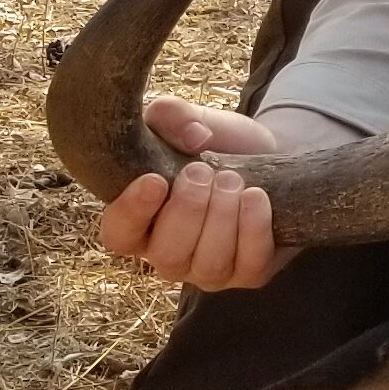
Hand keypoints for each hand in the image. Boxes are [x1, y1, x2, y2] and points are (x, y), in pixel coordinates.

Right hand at [97, 95, 296, 288]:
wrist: (270, 153)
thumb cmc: (216, 143)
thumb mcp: (189, 120)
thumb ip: (172, 116)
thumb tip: (193, 136)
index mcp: (140, 221)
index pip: (118, 234)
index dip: (132, 212)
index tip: (155, 180)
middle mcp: (168, 253)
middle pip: (166, 255)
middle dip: (187, 210)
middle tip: (203, 171)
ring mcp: (208, 270)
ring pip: (207, 265)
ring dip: (221, 218)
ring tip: (233, 180)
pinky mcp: (249, 273)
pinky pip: (249, 267)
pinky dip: (254, 229)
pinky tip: (256, 196)